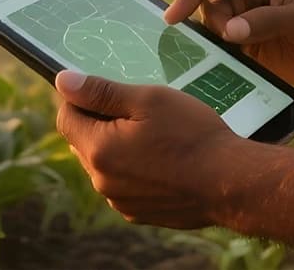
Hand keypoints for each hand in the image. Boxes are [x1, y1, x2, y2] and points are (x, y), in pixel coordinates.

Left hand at [54, 70, 239, 227]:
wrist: (230, 181)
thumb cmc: (191, 134)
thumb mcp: (147, 100)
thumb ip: (101, 91)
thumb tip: (62, 81)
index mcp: (99, 150)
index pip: (66, 117)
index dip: (81, 97)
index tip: (106, 88)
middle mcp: (102, 181)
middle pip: (83, 140)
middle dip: (100, 120)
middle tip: (136, 108)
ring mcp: (120, 200)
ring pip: (103, 162)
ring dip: (117, 144)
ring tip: (154, 132)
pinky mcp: (138, 212)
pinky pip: (122, 182)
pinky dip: (132, 166)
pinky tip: (161, 156)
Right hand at [164, 0, 293, 89]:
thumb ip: (267, 21)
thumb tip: (229, 30)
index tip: (173, 16)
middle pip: (208, 4)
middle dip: (213, 23)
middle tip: (234, 41)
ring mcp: (243, 20)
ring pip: (210, 26)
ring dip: (215, 41)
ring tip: (239, 53)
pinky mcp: (244, 44)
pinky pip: (219, 47)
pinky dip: (217, 55)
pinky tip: (226, 65)